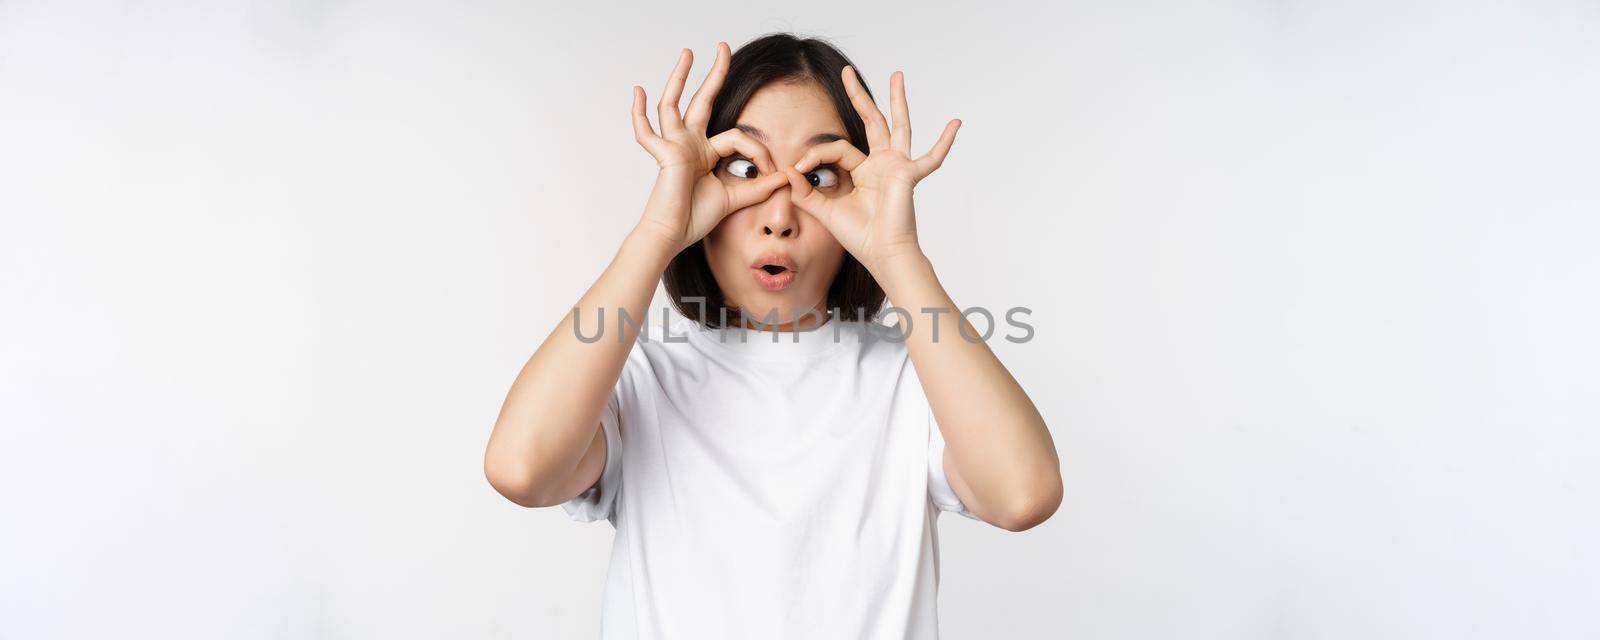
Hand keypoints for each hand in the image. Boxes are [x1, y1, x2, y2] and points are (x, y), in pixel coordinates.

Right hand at [631, 43, 789, 253]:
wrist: (673, 235)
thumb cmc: (694, 219)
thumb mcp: (734, 199)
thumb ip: (757, 187)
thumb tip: (785, 178)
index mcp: (703, 153)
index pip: (738, 138)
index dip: (759, 152)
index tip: (774, 172)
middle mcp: (688, 144)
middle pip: (701, 101)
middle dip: (713, 74)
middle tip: (722, 48)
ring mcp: (673, 146)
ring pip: (674, 104)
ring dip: (680, 78)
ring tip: (688, 54)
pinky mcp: (664, 155)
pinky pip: (646, 132)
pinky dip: (640, 112)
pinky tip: (639, 91)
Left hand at [781, 66, 959, 273]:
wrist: (881, 254)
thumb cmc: (859, 236)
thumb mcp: (824, 211)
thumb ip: (805, 191)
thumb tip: (787, 171)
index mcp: (863, 171)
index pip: (837, 148)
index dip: (816, 153)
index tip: (798, 166)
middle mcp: (881, 164)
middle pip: (870, 122)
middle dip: (859, 97)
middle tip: (847, 72)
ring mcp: (897, 166)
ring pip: (897, 125)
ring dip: (897, 100)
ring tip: (896, 76)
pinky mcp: (908, 175)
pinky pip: (931, 158)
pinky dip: (944, 142)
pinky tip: (956, 123)